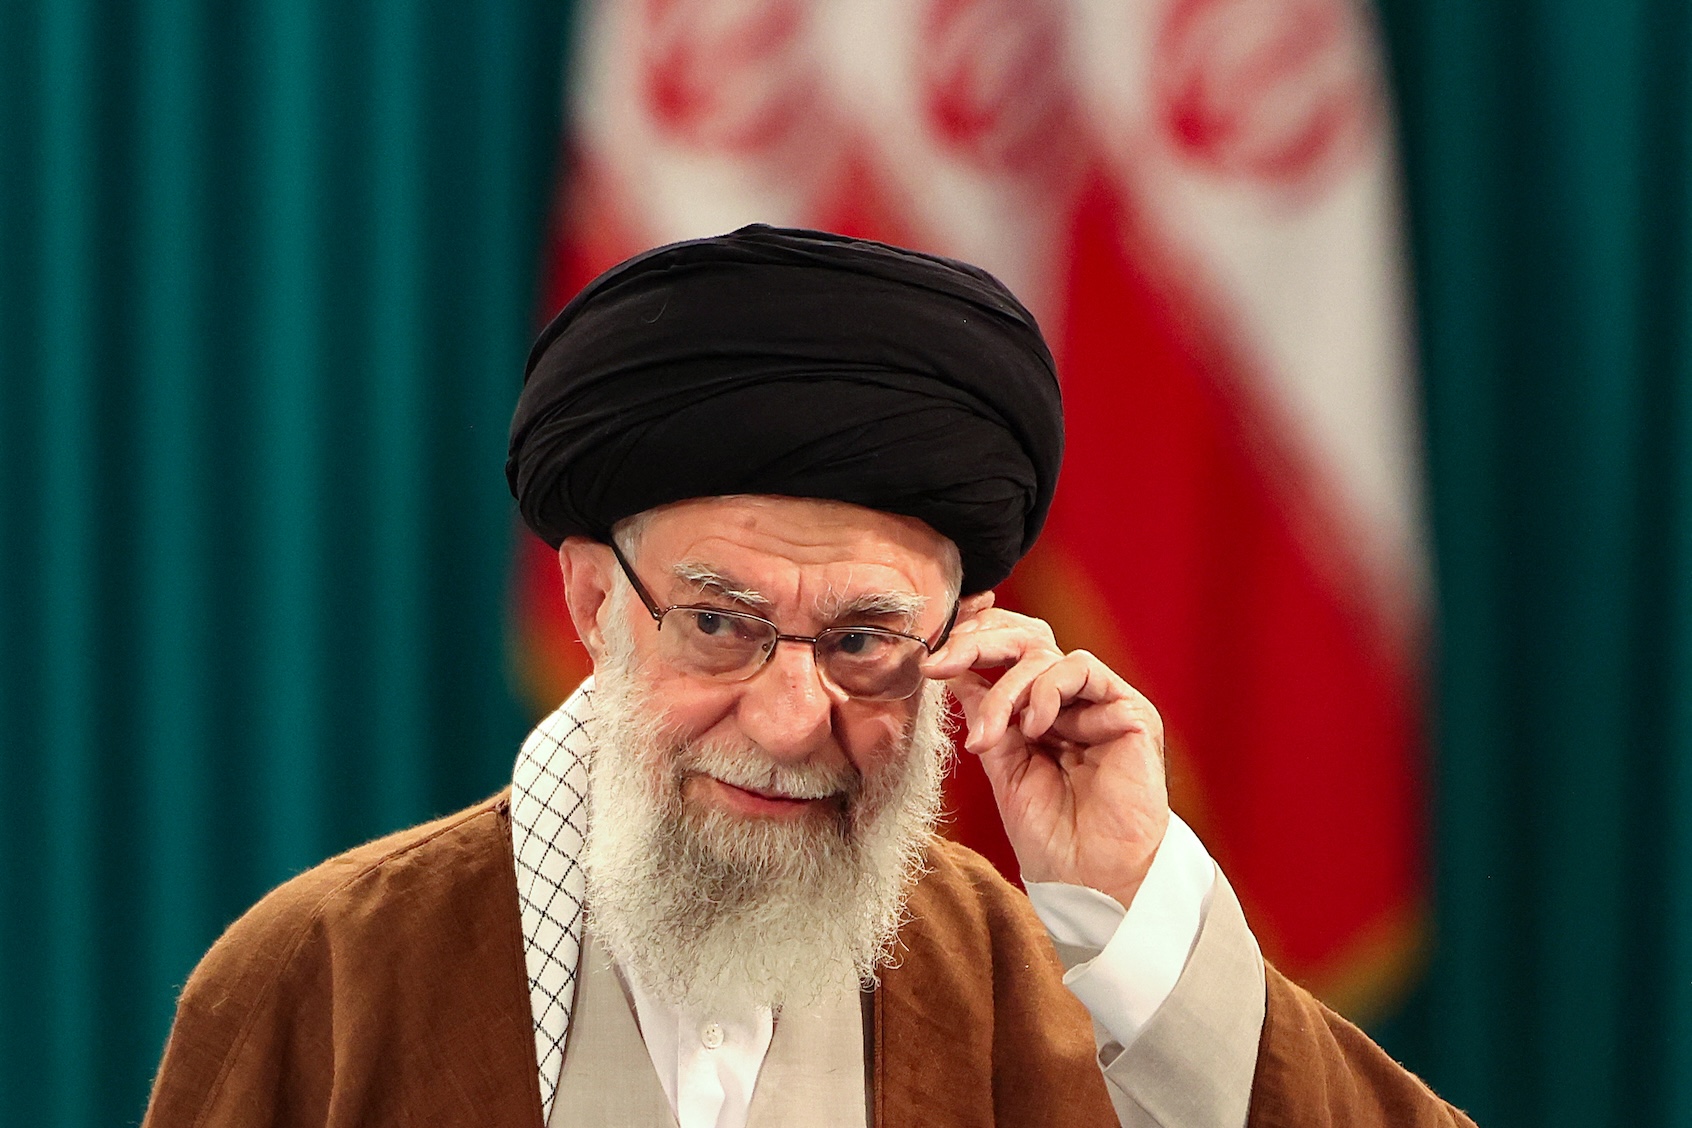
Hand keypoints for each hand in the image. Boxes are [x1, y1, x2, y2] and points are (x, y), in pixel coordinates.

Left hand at [920, 594, 1168, 908]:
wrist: (1090, 879)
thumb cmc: (1050, 835)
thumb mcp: (1001, 765)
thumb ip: (985, 715)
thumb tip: (953, 671)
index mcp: (1041, 710)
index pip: (1008, 650)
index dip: (972, 637)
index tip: (930, 656)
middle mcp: (1071, 699)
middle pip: (1025, 637)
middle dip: (975, 642)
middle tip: (939, 664)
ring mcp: (1100, 702)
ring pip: (1044, 654)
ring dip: (1005, 689)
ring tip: (989, 735)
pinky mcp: (1128, 710)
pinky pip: (1080, 669)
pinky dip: (1046, 690)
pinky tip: (1033, 728)